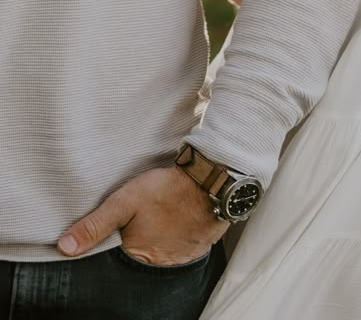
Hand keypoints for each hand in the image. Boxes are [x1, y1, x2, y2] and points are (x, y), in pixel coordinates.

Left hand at [57, 167, 227, 265]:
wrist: (211, 181)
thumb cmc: (166, 190)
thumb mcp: (124, 202)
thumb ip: (95, 225)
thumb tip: (65, 248)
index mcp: (139, 255)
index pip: (117, 259)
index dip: (114, 245)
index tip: (119, 229)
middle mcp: (160, 264)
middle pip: (140, 258)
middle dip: (137, 243)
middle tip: (142, 221)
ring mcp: (182, 257)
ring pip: (161, 252)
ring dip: (158, 240)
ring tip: (158, 219)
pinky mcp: (198, 246)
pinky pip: (181, 248)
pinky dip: (176, 238)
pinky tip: (175, 220)